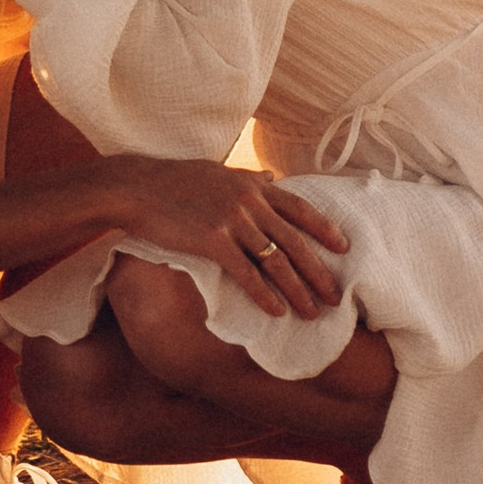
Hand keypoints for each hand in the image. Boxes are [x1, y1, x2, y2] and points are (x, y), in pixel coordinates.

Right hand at [107, 157, 349, 318]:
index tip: (344, 248)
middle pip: (294, 240)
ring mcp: (231, 220)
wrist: (138, 188)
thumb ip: (249, 178)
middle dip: (318, 270)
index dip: (325, 229)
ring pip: (275, 260)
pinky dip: (263, 294)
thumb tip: (273, 177)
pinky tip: (276, 311)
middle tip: (335, 295)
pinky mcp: (212, 240)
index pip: (300, 208)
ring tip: (312, 311)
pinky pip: (245, 272)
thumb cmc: (176, 181)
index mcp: (253, 186)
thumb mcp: (219, 172)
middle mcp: (249, 201)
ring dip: (297, 289)